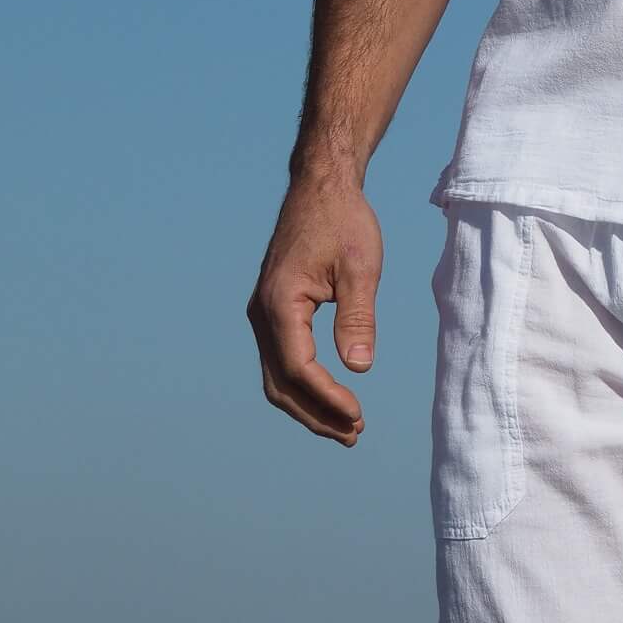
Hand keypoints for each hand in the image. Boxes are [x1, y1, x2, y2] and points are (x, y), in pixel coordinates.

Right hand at [246, 171, 383, 444]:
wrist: (321, 187)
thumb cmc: (343, 221)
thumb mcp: (360, 268)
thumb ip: (358, 317)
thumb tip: (359, 368)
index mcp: (280, 303)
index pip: (299, 369)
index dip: (327, 399)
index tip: (358, 417)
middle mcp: (261, 314)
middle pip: (280, 384)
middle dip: (315, 414)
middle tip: (353, 435)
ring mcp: (262, 313)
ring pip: (277, 376)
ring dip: (308, 405)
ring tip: (345, 425)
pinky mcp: (272, 311)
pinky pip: (281, 359)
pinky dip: (303, 384)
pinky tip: (330, 395)